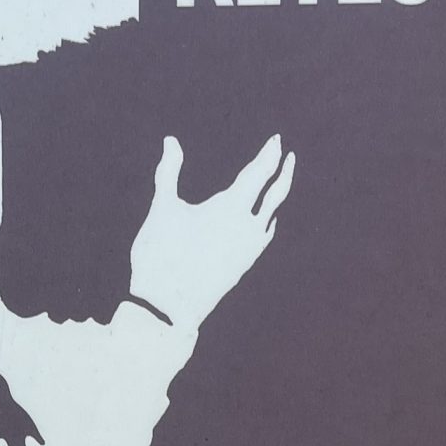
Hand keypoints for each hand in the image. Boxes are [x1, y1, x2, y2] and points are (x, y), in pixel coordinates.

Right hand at [127, 132, 294, 335]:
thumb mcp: (162, 207)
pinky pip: (264, 236)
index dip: (269, 154)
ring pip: (272, 215)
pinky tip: (266, 221)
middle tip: (286, 154)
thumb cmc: (160, 253)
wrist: (166, 306)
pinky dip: (268, 221)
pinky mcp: (243, 266)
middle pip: (275, 192)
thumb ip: (169, 171)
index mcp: (230, 208)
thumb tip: (171, 140)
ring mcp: (249, 249)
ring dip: (277, 196)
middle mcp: (248, 227)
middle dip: (281, 170)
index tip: (277, 140)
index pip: (259, 173)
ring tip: (278, 183)